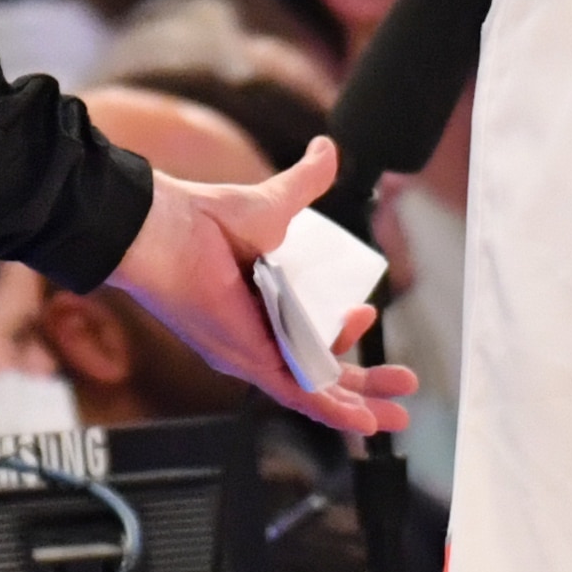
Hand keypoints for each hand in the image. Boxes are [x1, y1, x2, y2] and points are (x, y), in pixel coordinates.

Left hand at [102, 139, 413, 439]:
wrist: (166, 229)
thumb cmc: (205, 218)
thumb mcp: (274, 205)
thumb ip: (306, 182)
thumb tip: (328, 149)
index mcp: (266, 309)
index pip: (315, 336)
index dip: (347, 333)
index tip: (367, 309)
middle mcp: (260, 338)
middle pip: (322, 375)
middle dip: (366, 386)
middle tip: (405, 384)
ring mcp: (254, 353)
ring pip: (315, 392)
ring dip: (358, 406)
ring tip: (397, 418)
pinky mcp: (249, 361)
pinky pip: (296, 396)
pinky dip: (331, 412)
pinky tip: (363, 422)